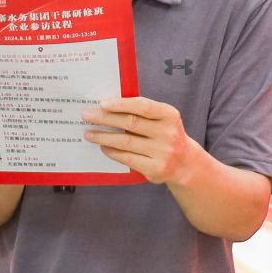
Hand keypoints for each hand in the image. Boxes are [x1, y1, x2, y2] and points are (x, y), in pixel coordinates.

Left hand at [83, 96, 199, 184]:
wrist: (184, 163)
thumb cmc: (164, 135)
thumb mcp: (162, 120)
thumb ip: (141, 112)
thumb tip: (107, 106)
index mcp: (170, 115)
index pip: (143, 106)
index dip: (121, 104)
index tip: (101, 103)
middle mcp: (168, 133)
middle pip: (131, 123)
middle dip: (105, 118)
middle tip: (87, 116)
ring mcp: (162, 153)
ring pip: (126, 142)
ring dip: (103, 136)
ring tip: (88, 133)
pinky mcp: (155, 169)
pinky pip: (127, 158)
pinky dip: (112, 152)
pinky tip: (102, 146)